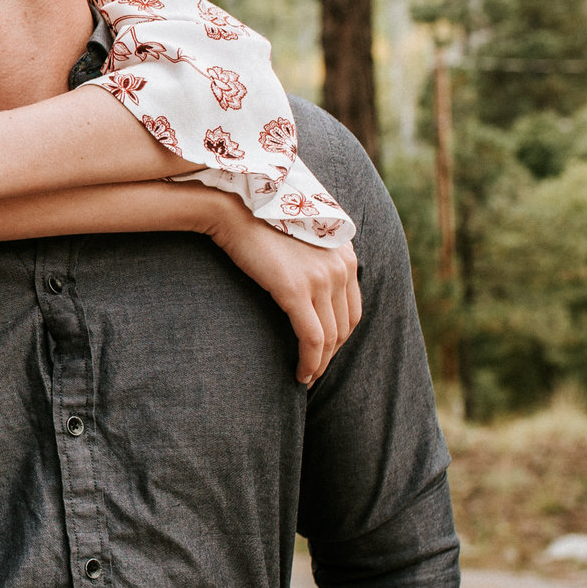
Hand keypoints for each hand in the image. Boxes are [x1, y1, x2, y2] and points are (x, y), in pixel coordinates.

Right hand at [199, 197, 361, 384]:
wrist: (234, 210)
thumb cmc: (258, 224)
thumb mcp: (300, 239)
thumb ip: (316, 260)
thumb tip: (312, 291)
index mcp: (345, 255)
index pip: (352, 308)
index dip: (339, 336)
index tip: (323, 351)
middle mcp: (341, 266)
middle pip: (345, 326)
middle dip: (331, 355)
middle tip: (313, 370)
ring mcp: (321, 278)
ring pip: (330, 337)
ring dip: (320, 364)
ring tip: (306, 377)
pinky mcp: (297, 290)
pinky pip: (312, 338)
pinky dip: (310, 361)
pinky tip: (300, 374)